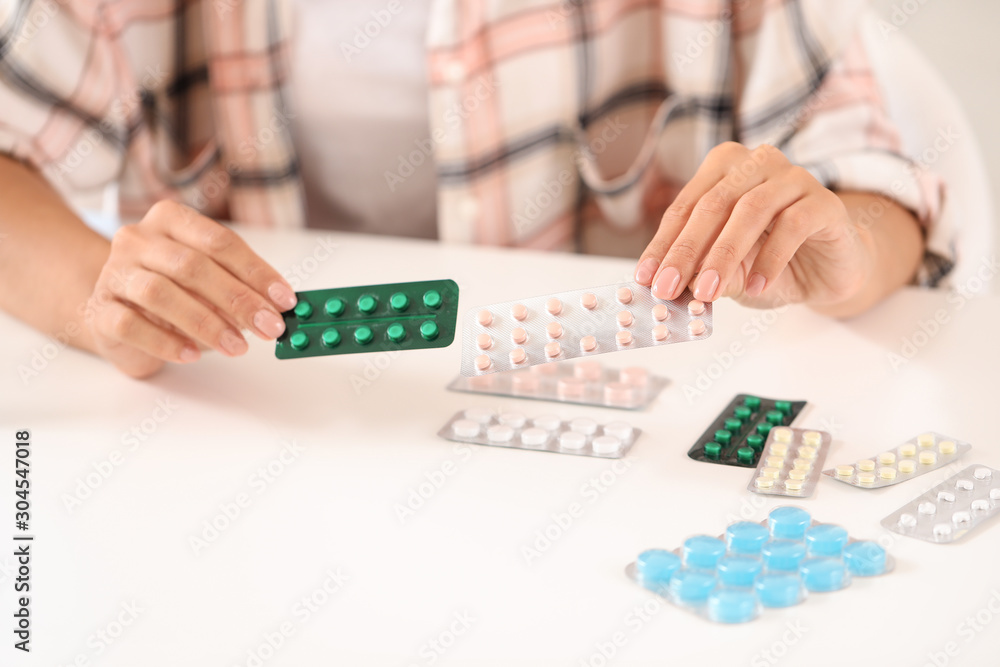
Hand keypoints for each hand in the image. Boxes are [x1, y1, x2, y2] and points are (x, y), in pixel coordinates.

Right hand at [85, 200, 296, 376]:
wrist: (119, 315)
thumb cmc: (175, 294)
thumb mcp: (210, 283)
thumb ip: (239, 287)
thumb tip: (277, 308)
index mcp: (171, 220)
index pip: (220, 242)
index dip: (256, 272)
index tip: (284, 300)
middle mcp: (138, 239)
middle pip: (192, 266)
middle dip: (238, 300)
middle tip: (269, 327)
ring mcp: (113, 273)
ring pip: (160, 293)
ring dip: (206, 323)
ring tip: (237, 346)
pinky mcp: (99, 310)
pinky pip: (131, 325)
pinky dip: (166, 342)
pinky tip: (193, 355)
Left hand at [633, 142, 871, 308]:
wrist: (828, 270)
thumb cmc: (770, 263)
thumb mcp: (729, 272)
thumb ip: (703, 272)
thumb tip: (674, 284)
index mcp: (724, 169)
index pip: (685, 207)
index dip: (663, 245)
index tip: (645, 279)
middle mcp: (757, 163)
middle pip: (713, 204)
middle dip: (686, 250)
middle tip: (669, 288)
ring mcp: (794, 178)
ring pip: (750, 210)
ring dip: (724, 255)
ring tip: (707, 291)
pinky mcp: (825, 202)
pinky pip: (793, 225)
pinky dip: (771, 258)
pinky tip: (758, 286)